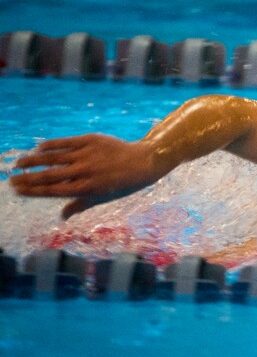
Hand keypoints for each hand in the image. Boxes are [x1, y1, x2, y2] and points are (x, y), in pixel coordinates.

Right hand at [10, 134, 159, 218]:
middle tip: (11, 180)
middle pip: (48, 176)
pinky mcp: (91, 140)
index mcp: (86, 189)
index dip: (33, 191)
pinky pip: (66, 142)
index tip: (18, 190)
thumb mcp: (103, 198)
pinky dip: (51, 145)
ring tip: (19, 163)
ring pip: (53, 158)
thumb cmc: (122, 183)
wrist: (143, 162)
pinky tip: (39, 147)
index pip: (52, 190)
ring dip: (33, 160)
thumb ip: (80, 205)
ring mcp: (86, 155)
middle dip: (27, 178)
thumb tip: (62, 216)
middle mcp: (84, 172)